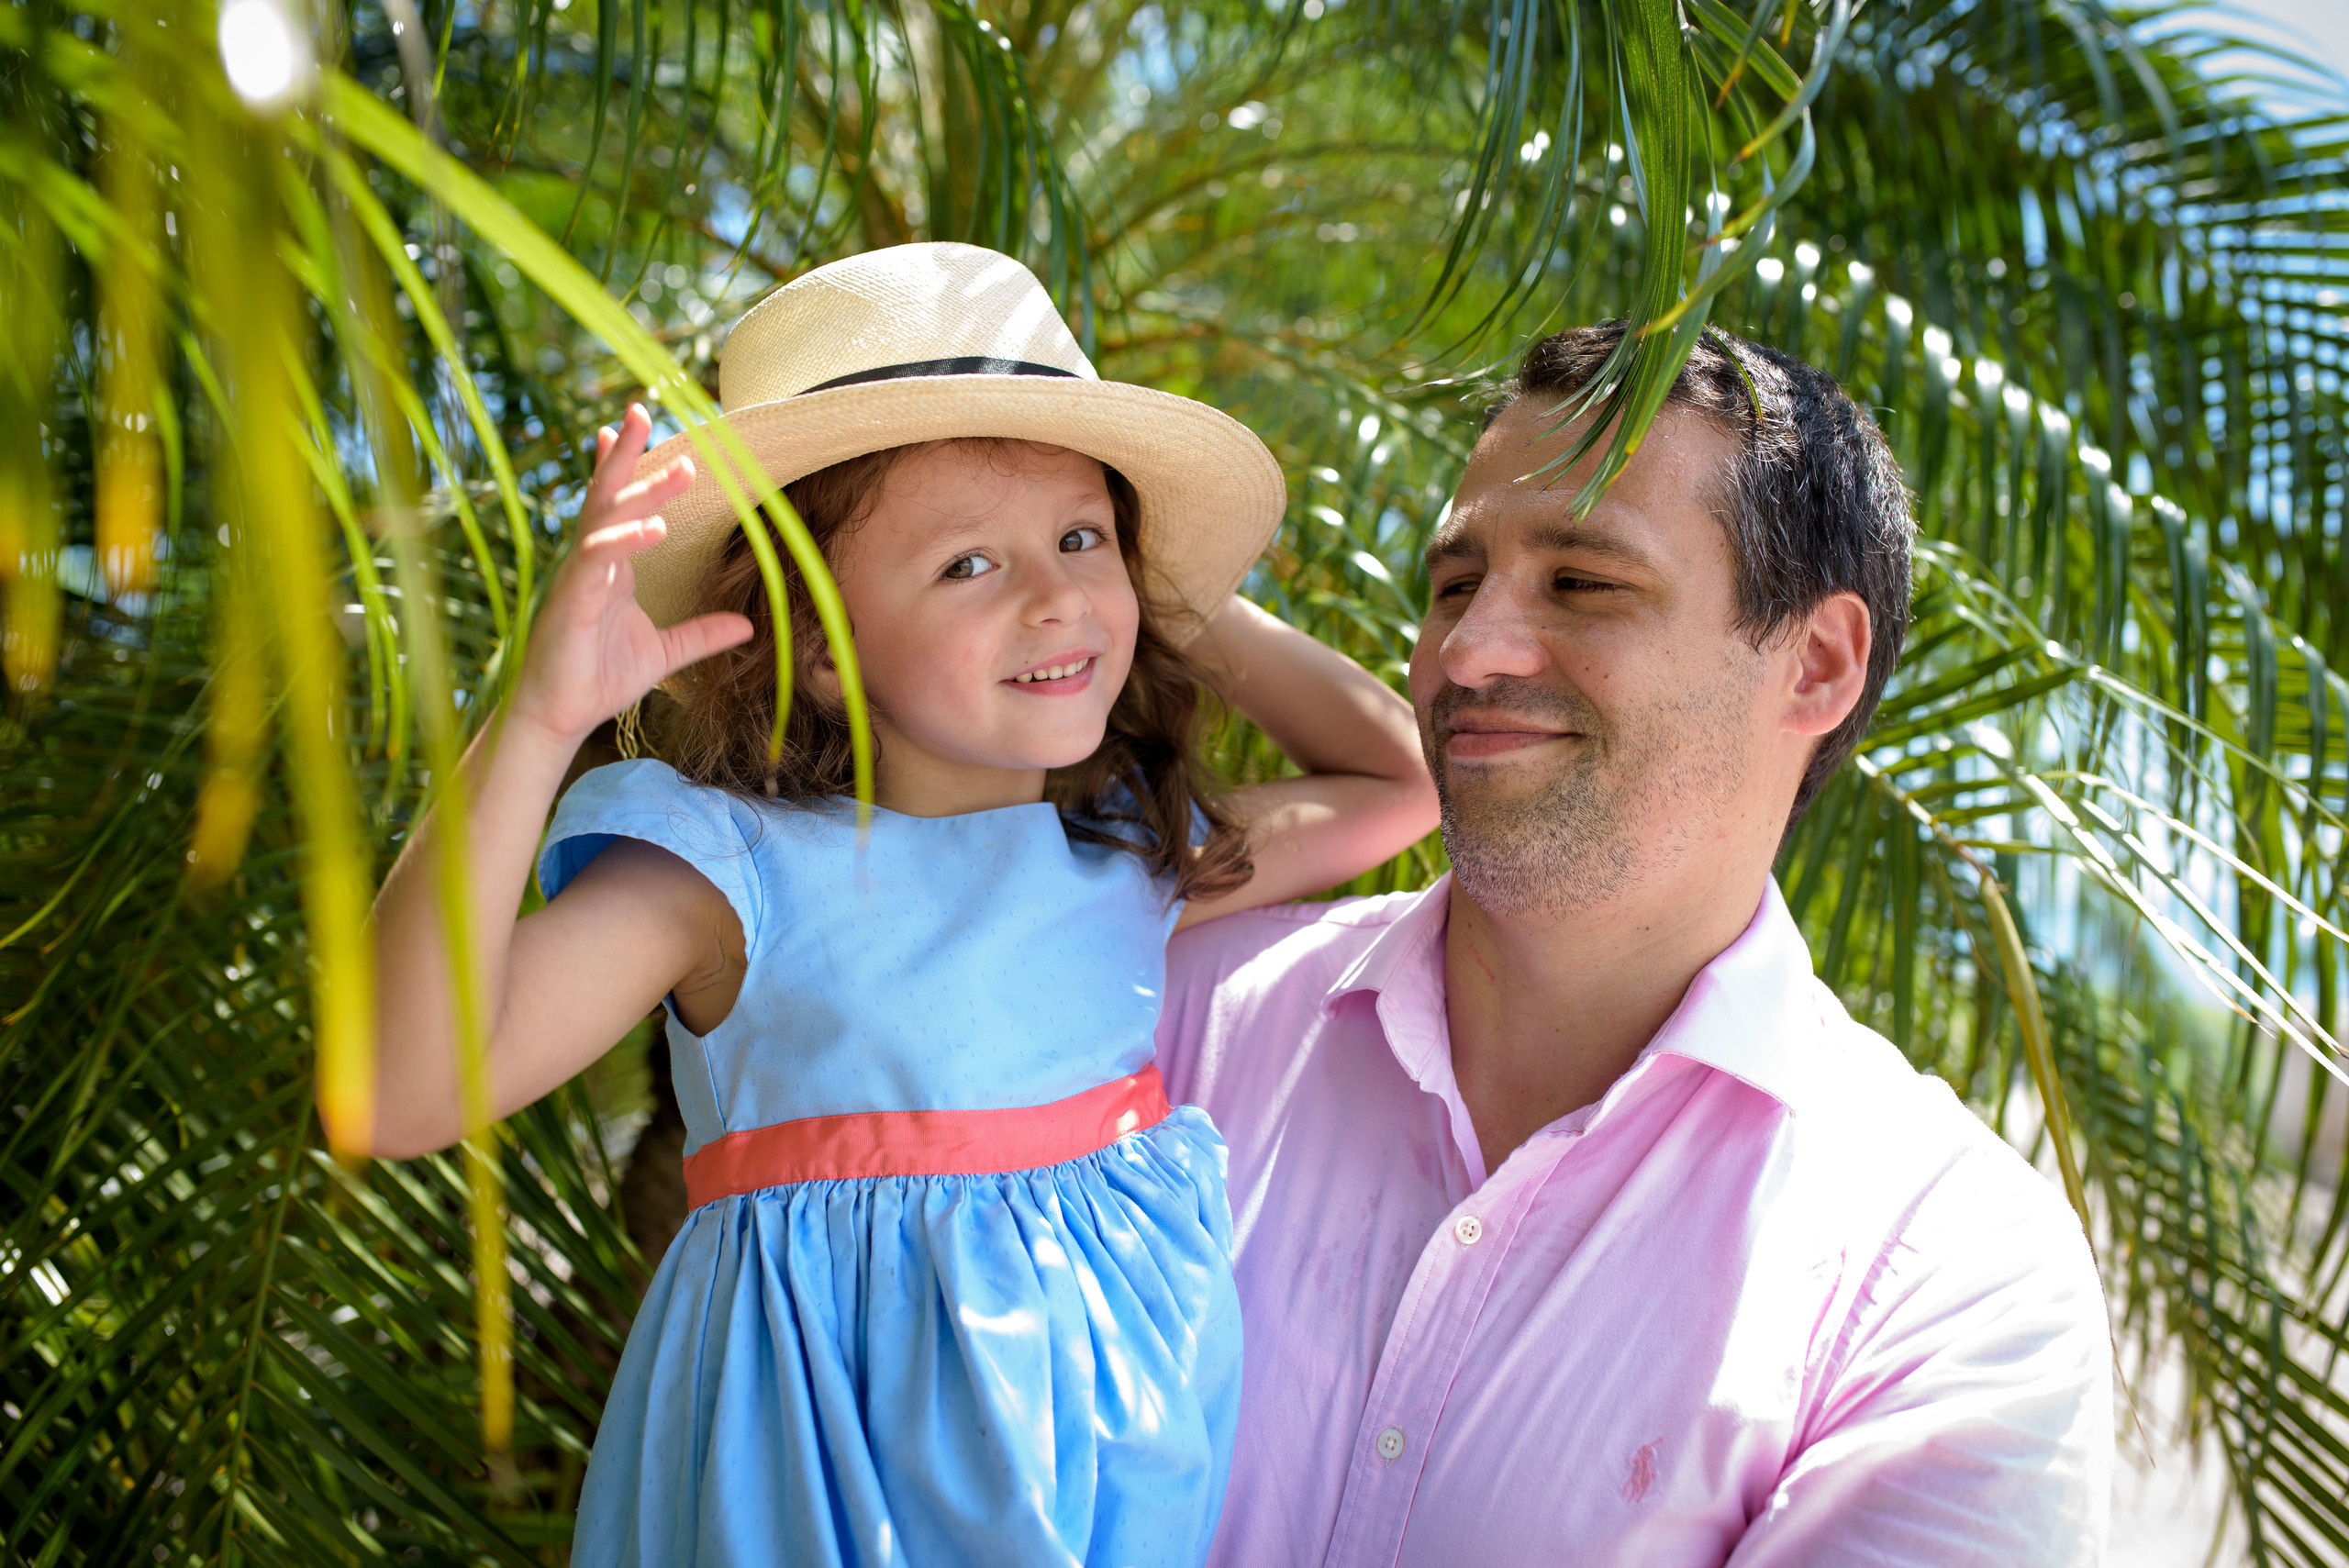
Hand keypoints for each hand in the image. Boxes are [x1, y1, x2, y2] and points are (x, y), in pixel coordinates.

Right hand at [510, 403, 753, 744]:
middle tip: (643, 410)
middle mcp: (592, 562)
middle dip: (625, 453)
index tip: (634, 424)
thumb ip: (701, 635)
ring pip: (607, 520)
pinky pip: (596, 560)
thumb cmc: (598, 679)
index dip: (623, 465)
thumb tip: (747, 625)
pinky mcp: (571, 601)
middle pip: (608, 496)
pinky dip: (625, 541)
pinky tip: (654, 529)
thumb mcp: (664, 655)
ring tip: (682, 469)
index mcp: (612, 567)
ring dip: (641, 491)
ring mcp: (579, 578)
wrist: (559, 717)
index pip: (618, 504)